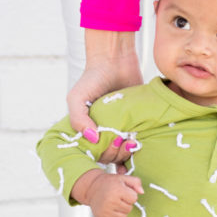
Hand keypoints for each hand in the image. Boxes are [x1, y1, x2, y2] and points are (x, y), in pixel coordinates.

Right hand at [67, 30, 142, 164]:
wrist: (115, 60)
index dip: (102, 154)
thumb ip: (78, 119)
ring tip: (133, 143)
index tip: (109, 144)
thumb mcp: (77, 98)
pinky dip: (139, 149)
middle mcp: (105, 133)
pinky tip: (139, 147)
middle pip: (111, 156)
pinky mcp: (138, 123)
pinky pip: (139, 141)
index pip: (95, 153)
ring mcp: (122, 129)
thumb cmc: (92, 79)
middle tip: (124, 141)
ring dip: (128, 154)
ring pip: (125, 152)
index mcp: (89, 131)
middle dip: (117, 154)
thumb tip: (93, 139)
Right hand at [72, 171, 143, 216]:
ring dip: (121, 212)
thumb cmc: (108, 183)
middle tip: (117, 198)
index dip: (130, 195)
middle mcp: (110, 201)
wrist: (92, 188)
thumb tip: (141, 192)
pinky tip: (111, 211)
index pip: (134, 198)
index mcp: (117, 190)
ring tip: (114, 204)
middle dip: (126, 204)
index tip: (123, 192)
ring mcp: (105, 211)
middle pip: (129, 209)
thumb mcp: (123, 178)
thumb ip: (136, 182)